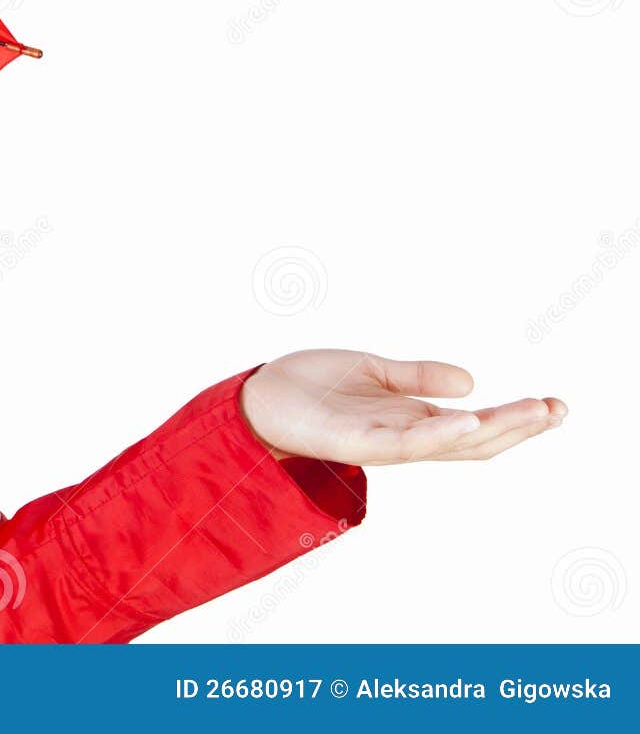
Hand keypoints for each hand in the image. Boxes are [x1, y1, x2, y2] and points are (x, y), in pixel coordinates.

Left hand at [238, 349, 567, 465]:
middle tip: (560, 408)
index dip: (516, 418)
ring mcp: (380, 442)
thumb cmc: (309, 387)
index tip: (555, 403)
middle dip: (520, 427)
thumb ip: (418, 378)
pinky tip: (468, 419)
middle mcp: (402, 437)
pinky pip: (403, 444)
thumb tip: (471, 381)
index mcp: (410, 420)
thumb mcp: (373, 370)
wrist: (255, 397)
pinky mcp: (354, 442)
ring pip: (448, 445)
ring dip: (493, 430)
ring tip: (532, 412)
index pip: (475, 427)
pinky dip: (438, 434)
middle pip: (474, 442)